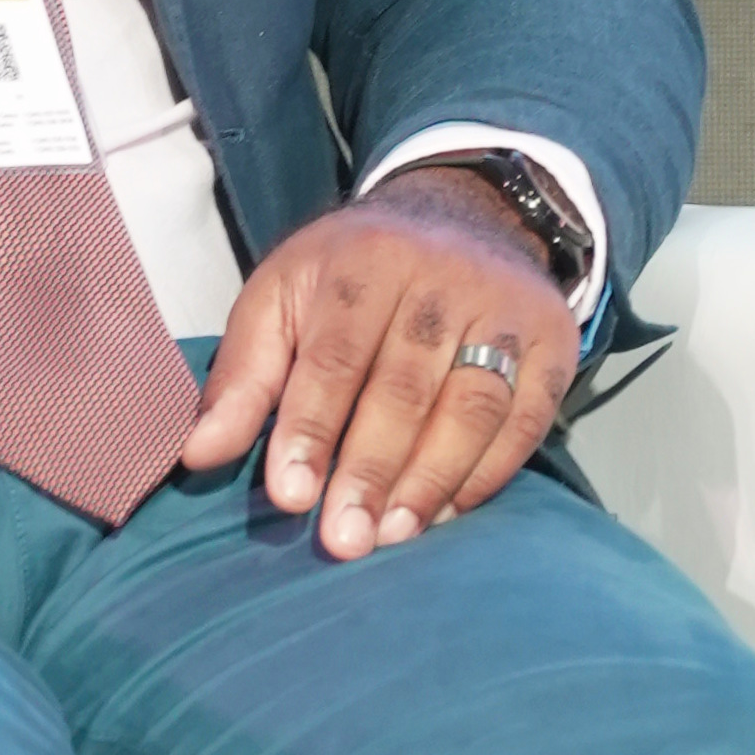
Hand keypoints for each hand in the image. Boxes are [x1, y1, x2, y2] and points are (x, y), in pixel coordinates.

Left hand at [183, 169, 582, 558]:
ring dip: (430, 480)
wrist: (466, 214)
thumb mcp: (284, 298)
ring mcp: (505, 307)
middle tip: (343, 540)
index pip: (337, 355)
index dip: (311, 428)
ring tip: (391, 535)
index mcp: (365, 261)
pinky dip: (486, 473)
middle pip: (406, 386)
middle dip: (370, 469)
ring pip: (472, 406)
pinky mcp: (553, 338)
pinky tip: (445, 513)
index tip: (291, 495)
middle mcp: (442, 277)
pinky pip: (526, 418)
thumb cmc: (353, 274)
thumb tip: (200, 454)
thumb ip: (244, 376)